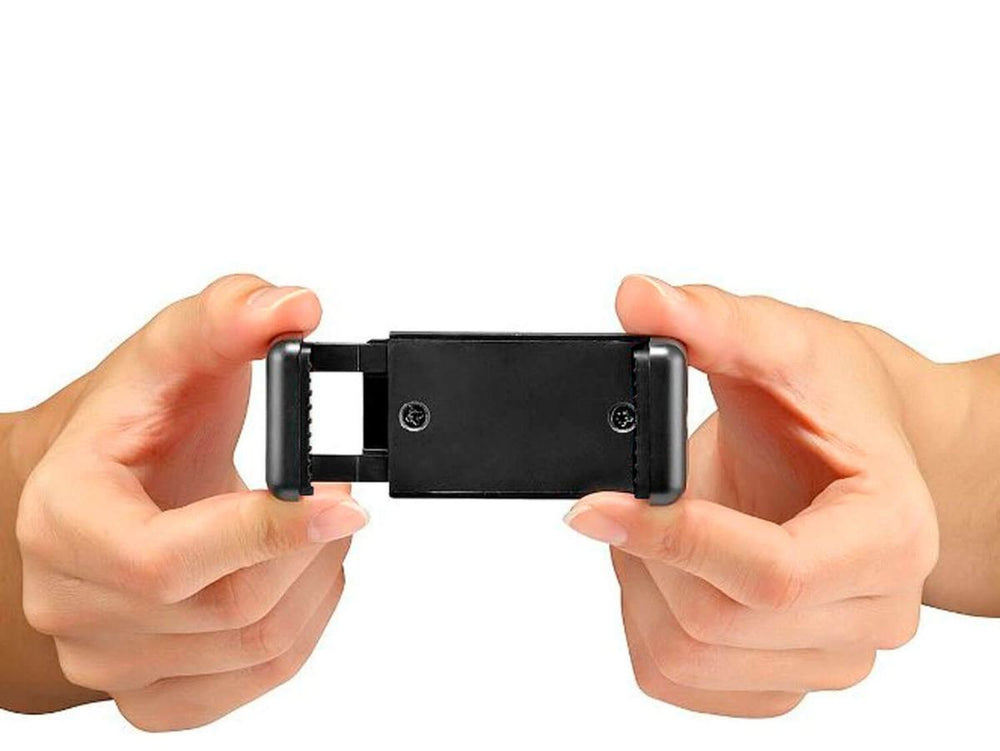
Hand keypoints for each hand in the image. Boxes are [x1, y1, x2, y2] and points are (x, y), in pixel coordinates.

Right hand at [12, 275, 367, 729]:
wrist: (106, 482)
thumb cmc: (134, 422)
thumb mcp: (173, 350)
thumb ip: (229, 316)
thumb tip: (294, 307)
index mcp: (62, 518)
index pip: (165, 561)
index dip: (266, 535)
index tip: (343, 501)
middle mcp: (73, 602)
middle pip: (231, 611)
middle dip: (311, 549)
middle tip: (337, 500)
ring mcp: (110, 659)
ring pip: (258, 650)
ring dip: (318, 582)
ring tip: (320, 529)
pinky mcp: (155, 691)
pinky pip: (256, 680)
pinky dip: (304, 627)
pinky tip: (297, 577)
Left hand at [564, 275, 938, 716]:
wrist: (859, 447)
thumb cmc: (835, 400)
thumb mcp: (780, 342)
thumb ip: (712, 321)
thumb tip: (638, 299)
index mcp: (890, 536)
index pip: (772, 575)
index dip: (671, 539)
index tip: (594, 504)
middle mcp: (875, 614)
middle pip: (716, 621)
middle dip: (646, 555)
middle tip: (631, 499)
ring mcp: (831, 659)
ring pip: (687, 657)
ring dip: (641, 587)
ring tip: (657, 526)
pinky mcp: (782, 681)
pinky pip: (682, 679)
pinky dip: (649, 621)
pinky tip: (671, 569)